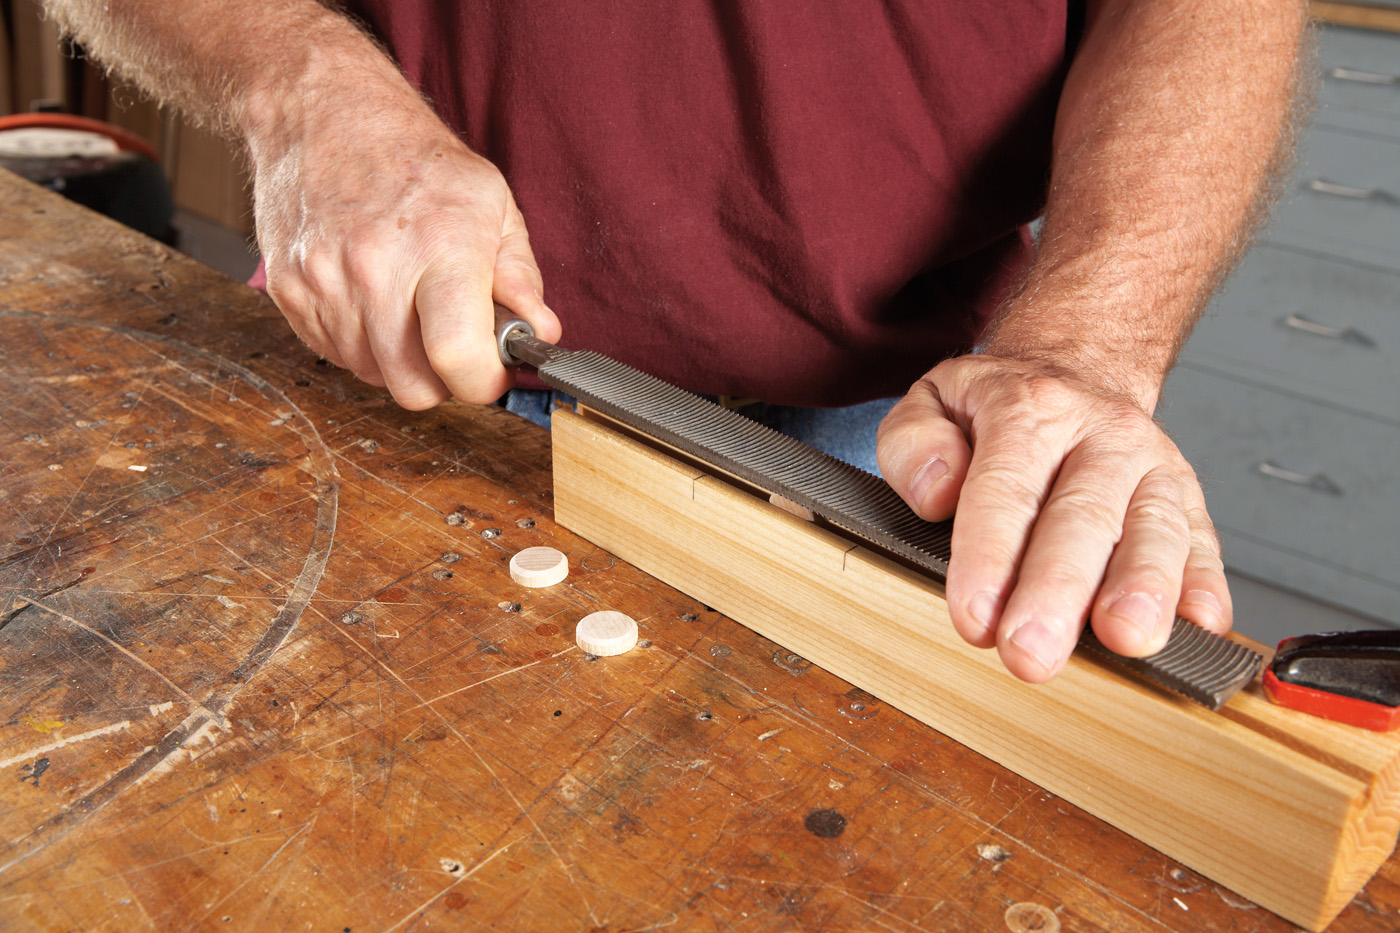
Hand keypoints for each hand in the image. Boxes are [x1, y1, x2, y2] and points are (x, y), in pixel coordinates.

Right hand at [248, 75, 559, 408]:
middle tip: (451, 340)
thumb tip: (540, 332)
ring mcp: (324, 284)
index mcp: (440, 246)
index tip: (490, 371)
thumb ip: (520, 276)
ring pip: (372, 376)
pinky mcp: (288, 293)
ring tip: (406, 303)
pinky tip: (370, 296)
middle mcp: (375, 270)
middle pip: (413, 388)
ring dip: (398, 357)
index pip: (458, 358)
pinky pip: (334, 354)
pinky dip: (359, 341)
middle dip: (441, 378)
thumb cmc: (412, 156)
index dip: (482, 381)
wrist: (323, 112)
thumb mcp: (491, 202)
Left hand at [876, 354, 1230, 682]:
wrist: (1075, 370)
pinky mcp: (1189, 499)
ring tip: (1125, 638)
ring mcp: (1152, 466)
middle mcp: (1099, 434)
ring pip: (1153, 529)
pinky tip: (1200, 626)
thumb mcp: (932, 401)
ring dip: (1142, 588)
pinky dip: (1204, 586)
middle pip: (1080, 516)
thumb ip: (913, 443)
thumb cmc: (996, 410)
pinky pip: (1203, 542)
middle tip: (1031, 652)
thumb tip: (937, 494)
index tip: (974, 618)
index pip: (1005, 488)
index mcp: (1027, 408)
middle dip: (1056, 591)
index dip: (990, 557)